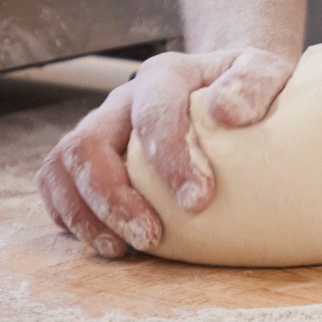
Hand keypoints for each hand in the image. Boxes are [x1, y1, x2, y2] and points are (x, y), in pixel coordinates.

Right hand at [37, 47, 294, 257]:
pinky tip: (104, 242)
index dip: (170, 158)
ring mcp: (99, 129)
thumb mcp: (266, 72)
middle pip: (88, 143)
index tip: (199, 202)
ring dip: (85, 213)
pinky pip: (55, 183)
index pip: (152, 112)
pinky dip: (69, 215)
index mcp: (164, 76)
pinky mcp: (87, 159)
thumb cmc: (247, 92)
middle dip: (113, 196)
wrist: (226, 91)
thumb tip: (226, 111)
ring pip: (62, 166)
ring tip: (121, 249)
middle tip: (151, 238)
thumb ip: (255, 83)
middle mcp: (121, 102)